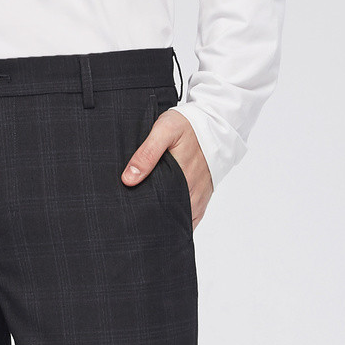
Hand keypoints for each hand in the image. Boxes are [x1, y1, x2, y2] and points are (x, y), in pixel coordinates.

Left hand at [121, 109, 211, 229]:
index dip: (146, 217)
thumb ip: (147, 154)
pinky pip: (192, 217)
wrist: (215, 120)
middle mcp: (192, 192)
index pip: (160, 209)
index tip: (131, 219)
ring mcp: (199, 196)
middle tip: (136, 223)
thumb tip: (128, 179)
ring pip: (180, 219)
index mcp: (181, 180)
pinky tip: (166, 222)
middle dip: (154, 222)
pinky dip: (180, 221)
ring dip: (167, 222)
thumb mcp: (165, 131)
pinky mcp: (203, 196)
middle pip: (170, 217)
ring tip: (148, 224)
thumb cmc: (189, 124)